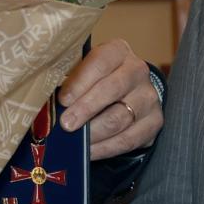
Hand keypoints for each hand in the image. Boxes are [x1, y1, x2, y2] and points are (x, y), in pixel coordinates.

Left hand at [58, 41, 161, 159]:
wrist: (127, 94)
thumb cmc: (95, 82)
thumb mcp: (83, 72)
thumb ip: (69, 83)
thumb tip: (48, 105)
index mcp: (117, 52)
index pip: (100, 62)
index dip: (80, 82)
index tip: (62, 100)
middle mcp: (137, 71)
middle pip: (112, 89)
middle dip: (86, 109)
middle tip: (66, 125)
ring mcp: (148, 97)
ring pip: (120, 117)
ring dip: (94, 132)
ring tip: (76, 142)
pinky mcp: (154, 121)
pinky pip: (128, 139)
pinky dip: (106, 148)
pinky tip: (89, 151)